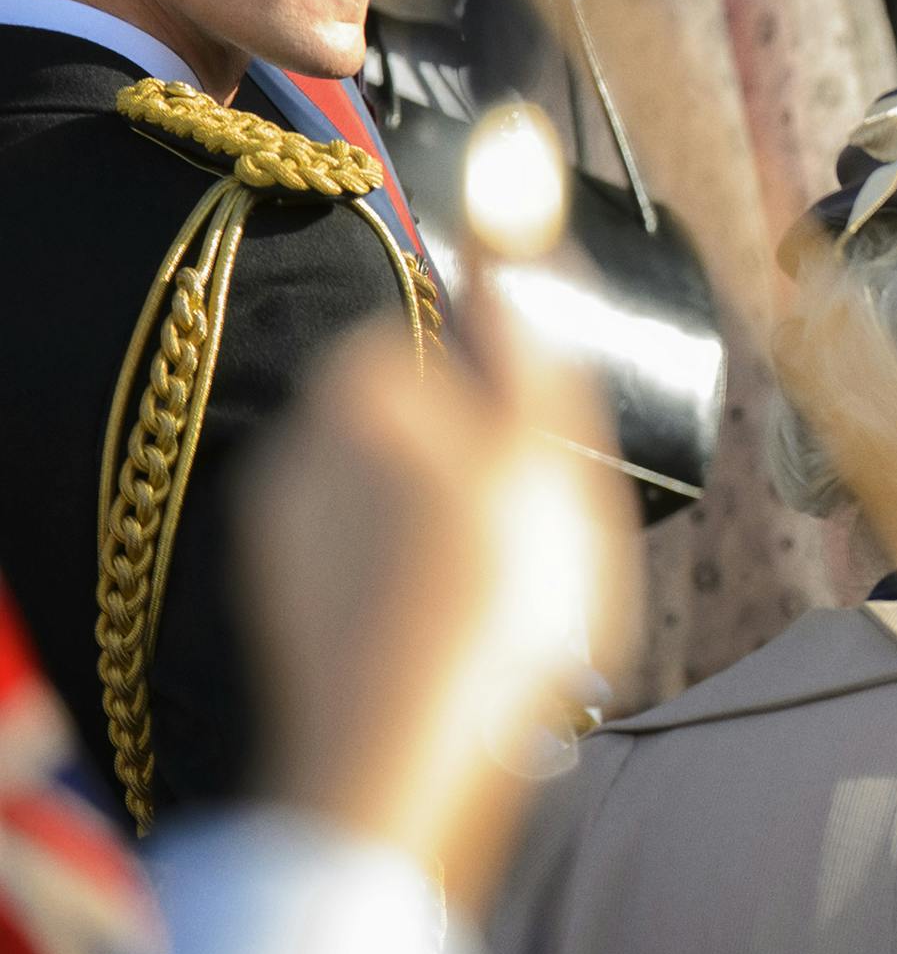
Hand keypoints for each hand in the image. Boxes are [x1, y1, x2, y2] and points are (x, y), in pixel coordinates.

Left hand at [243, 281, 636, 913]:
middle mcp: (297, 456)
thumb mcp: (545, 436)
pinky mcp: (298, 630)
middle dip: (484, 464)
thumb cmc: (496, 599)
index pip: (439, 341)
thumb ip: (526, 312)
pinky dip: (427, 600)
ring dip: (461, 535)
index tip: (554, 454)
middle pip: (423, 426)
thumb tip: (511, 176)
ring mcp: (285, 552)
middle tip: (552, 532)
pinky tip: (475, 649)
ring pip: (405, 507)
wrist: (408, 777)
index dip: (512, 389)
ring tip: (523, 603)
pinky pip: (382, 582)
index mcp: (354, 392)